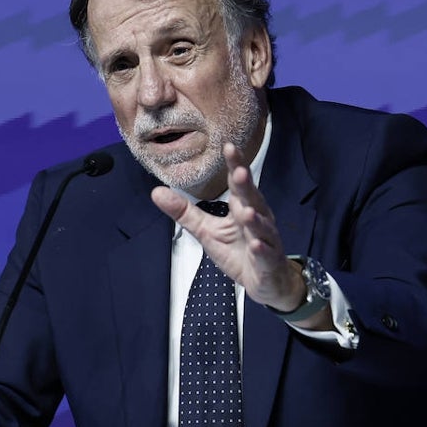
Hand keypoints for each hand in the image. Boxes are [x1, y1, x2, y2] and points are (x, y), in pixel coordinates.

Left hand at [151, 142, 311, 316]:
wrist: (266, 280)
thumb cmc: (238, 251)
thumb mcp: (206, 230)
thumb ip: (184, 212)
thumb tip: (156, 192)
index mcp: (242, 207)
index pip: (238, 183)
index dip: (235, 165)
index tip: (229, 146)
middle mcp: (258, 219)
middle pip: (252, 199)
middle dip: (246, 186)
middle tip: (239, 171)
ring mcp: (266, 240)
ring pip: (262, 227)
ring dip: (255, 220)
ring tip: (246, 212)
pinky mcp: (269, 261)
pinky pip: (266, 253)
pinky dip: (261, 249)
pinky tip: (256, 244)